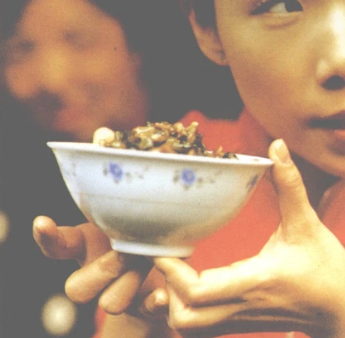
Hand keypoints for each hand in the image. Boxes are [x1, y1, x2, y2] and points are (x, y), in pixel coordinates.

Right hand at [33, 217, 153, 314]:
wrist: (160, 259)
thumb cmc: (136, 228)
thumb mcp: (122, 215)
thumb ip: (112, 207)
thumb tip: (113, 174)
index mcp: (85, 247)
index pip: (57, 245)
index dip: (48, 237)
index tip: (41, 221)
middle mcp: (93, 277)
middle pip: (77, 289)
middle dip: (104, 268)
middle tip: (128, 249)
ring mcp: (116, 295)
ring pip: (110, 304)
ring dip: (131, 281)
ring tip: (150, 260)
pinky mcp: (142, 308)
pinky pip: (143, 311)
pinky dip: (152, 303)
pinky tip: (162, 293)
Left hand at [154, 139, 344, 337]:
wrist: (344, 311)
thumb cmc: (328, 268)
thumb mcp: (308, 223)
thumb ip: (290, 183)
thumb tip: (276, 146)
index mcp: (256, 280)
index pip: (199, 291)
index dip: (173, 273)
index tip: (163, 248)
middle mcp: (243, 305)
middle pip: (185, 318)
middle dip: (167, 289)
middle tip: (170, 257)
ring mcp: (241, 320)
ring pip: (191, 328)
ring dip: (174, 302)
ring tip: (178, 272)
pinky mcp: (243, 323)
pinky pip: (204, 327)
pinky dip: (187, 311)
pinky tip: (189, 286)